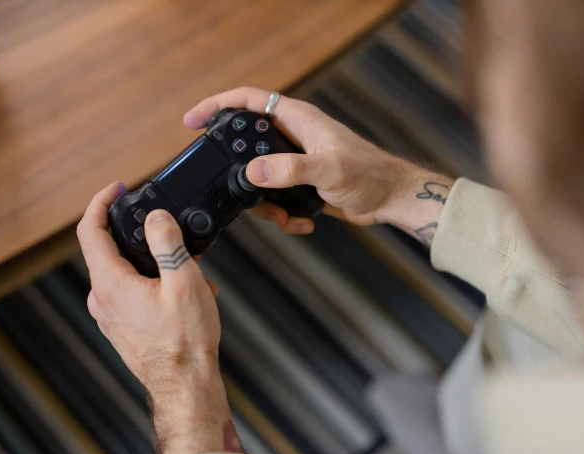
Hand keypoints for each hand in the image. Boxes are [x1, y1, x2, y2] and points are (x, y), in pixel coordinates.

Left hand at [77, 182, 240, 453]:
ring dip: (155, 264)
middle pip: (109, 251)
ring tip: (191, 271)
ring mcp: (110, 317)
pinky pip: (132, 294)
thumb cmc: (185, 342)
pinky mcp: (122, 329)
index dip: (101, 202)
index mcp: (110, 284)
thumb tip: (156, 217)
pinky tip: (187, 294)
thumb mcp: (183, 281)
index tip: (118, 188)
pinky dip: (155, 285)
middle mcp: (102, 300)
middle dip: (141, 235)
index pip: (90, 230)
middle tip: (169, 231)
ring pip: (125, 274)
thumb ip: (167, 243)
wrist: (185, 387)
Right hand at [184, 87, 452, 241]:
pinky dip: (282, 214)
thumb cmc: (371, 176)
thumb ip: (291, 170)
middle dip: (238, 172)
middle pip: (247, 145)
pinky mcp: (300, 183)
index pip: (248, 101)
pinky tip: (301, 223)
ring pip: (259, 178)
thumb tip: (252, 173)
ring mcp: (296, 160)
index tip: (192, 121)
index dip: (217, 106)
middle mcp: (294, 136)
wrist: (391, 199)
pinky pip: (275, 197)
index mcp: (298, 120)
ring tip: (283, 217)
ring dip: (264, 203)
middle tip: (236, 192)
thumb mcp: (330, 171)